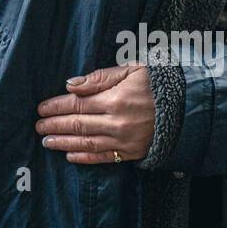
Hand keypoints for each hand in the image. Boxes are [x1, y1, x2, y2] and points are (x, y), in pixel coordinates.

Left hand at [35, 64, 154, 163]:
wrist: (188, 108)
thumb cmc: (158, 84)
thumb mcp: (131, 70)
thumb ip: (99, 78)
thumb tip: (71, 85)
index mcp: (115, 99)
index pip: (77, 104)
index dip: (56, 106)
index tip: (41, 108)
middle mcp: (117, 122)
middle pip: (78, 125)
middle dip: (54, 125)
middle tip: (38, 126)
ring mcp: (124, 140)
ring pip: (87, 143)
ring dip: (64, 143)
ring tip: (47, 141)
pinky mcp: (132, 153)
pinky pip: (103, 157)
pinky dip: (85, 157)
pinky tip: (69, 155)